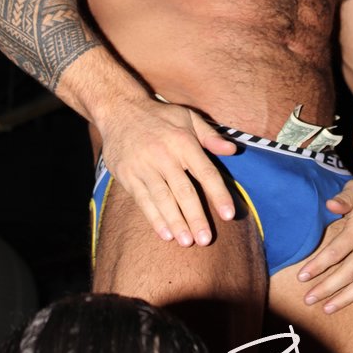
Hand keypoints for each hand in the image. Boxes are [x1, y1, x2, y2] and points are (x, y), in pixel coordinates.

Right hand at [98, 97, 236, 247]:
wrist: (120, 110)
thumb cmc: (160, 116)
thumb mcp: (187, 117)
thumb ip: (210, 136)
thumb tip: (233, 149)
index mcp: (183, 141)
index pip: (205, 172)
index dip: (218, 194)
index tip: (229, 215)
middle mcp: (164, 155)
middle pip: (184, 191)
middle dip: (196, 217)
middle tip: (206, 239)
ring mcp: (144, 166)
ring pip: (163, 199)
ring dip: (176, 222)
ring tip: (187, 242)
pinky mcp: (127, 175)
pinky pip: (143, 200)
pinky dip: (154, 218)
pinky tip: (165, 233)